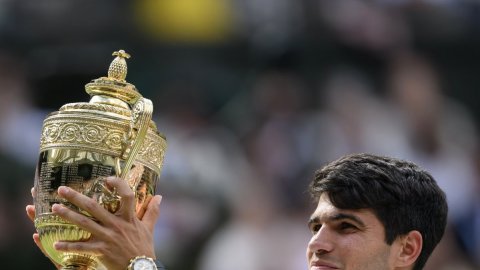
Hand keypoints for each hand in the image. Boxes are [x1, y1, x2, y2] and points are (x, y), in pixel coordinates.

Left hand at [27, 177, 162, 269]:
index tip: (107, 179)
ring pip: (85, 223)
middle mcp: (116, 225)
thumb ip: (152, 211)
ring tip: (55, 208)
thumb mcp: (149, 228)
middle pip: (95, 207)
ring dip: (68, 215)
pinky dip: (69, 245)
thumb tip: (159, 196)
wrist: (140, 269)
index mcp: (129, 218)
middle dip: (77, 197)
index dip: (118, 185)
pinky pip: (82, 247)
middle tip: (62, 189)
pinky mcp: (101, 251)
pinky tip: (56, 243)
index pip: (126, 196)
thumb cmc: (144, 248)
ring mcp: (108, 237)